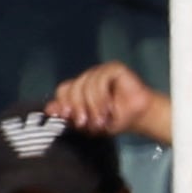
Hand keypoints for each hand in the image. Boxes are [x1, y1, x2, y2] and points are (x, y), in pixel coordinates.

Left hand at [49, 62, 175, 144]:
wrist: (141, 118)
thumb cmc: (117, 120)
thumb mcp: (90, 123)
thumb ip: (70, 116)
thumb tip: (50, 109)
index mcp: (80, 90)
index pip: (63, 91)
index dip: (63, 103)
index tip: (68, 117)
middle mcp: (88, 79)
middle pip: (72, 86)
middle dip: (78, 107)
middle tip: (86, 122)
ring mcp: (100, 72)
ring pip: (85, 84)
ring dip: (93, 105)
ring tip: (101, 118)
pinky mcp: (114, 68)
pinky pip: (100, 78)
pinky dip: (102, 95)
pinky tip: (109, 107)